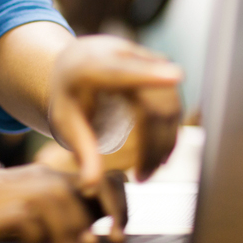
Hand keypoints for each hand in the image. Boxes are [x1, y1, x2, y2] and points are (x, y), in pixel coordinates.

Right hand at [0, 165, 91, 242]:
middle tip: (89, 241)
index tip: (87, 224)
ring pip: (47, 195)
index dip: (73, 197)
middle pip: (55, 181)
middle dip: (80, 211)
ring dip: (67, 225)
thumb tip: (24, 235)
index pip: (46, 176)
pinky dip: (40, 234)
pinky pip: (23, 216)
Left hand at [48, 35, 182, 191]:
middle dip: (154, 142)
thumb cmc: (69, 96)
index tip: (175, 75)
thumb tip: (90, 188)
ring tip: (148, 171)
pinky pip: (173, 100)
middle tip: (143, 177)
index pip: (121, 70)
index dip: (148, 74)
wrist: (77, 64)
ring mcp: (144, 58)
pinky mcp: (160, 66)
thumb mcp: (66, 124)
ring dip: (165, 140)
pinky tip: (158, 154)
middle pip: (153, 99)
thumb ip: (82, 153)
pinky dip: (169, 130)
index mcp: (91, 65)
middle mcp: (122, 54)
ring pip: (169, 102)